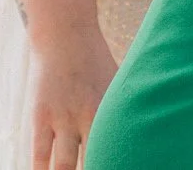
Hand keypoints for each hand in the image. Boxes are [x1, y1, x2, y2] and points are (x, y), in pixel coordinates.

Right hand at [27, 20, 115, 169]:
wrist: (64, 35)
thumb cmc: (97, 63)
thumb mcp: (120, 82)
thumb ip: (129, 108)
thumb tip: (153, 127)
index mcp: (113, 109)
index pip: (120, 148)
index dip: (120, 162)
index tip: (124, 167)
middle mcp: (89, 116)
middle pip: (95, 160)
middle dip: (99, 167)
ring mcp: (62, 117)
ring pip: (64, 164)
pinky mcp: (40, 116)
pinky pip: (39, 153)